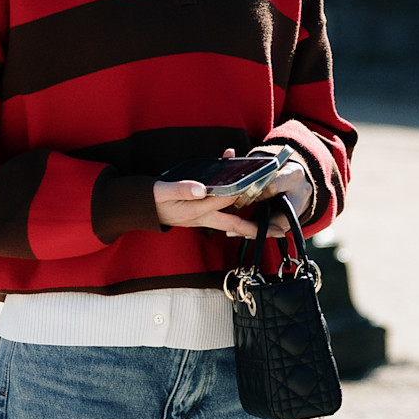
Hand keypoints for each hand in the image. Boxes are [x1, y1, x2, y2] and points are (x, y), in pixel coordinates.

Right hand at [154, 149, 312, 238]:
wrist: (138, 209)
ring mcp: (202, 219)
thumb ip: (181, 189)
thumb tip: (202, 188)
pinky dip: (235, 205)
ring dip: (250, 222)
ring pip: (232, 221)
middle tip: (280, 232)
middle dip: (258, 230)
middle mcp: (202, 218)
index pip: (226, 201)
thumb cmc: (149, 199)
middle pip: (236, 225)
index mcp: (196, 211)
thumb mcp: (162, 191)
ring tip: (270, 223)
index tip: (261, 185)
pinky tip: (242, 195)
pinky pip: (222, 213)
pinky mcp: (200, 215)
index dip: (244, 192)